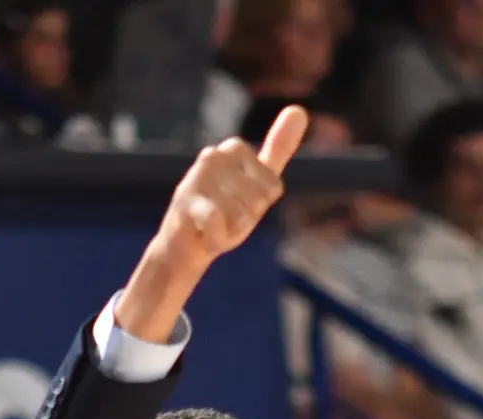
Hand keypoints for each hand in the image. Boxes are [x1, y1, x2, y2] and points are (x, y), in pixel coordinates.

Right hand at [119, 106, 307, 340]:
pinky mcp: (186, 201)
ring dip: (230, 231)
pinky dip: (216, 237)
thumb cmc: (223, 213)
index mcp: (233, 148)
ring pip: (241, 215)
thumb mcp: (256, 180)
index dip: (259, 205)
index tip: (240, 204)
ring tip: (213, 226)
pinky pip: (218, 221)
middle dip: (246, 219)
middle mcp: (214, 155)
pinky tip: (204, 234)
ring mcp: (198, 177)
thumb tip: (300, 109)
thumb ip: (278, 149)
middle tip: (225, 218)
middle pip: (258, 200)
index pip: (272, 187)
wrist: (182, 245)